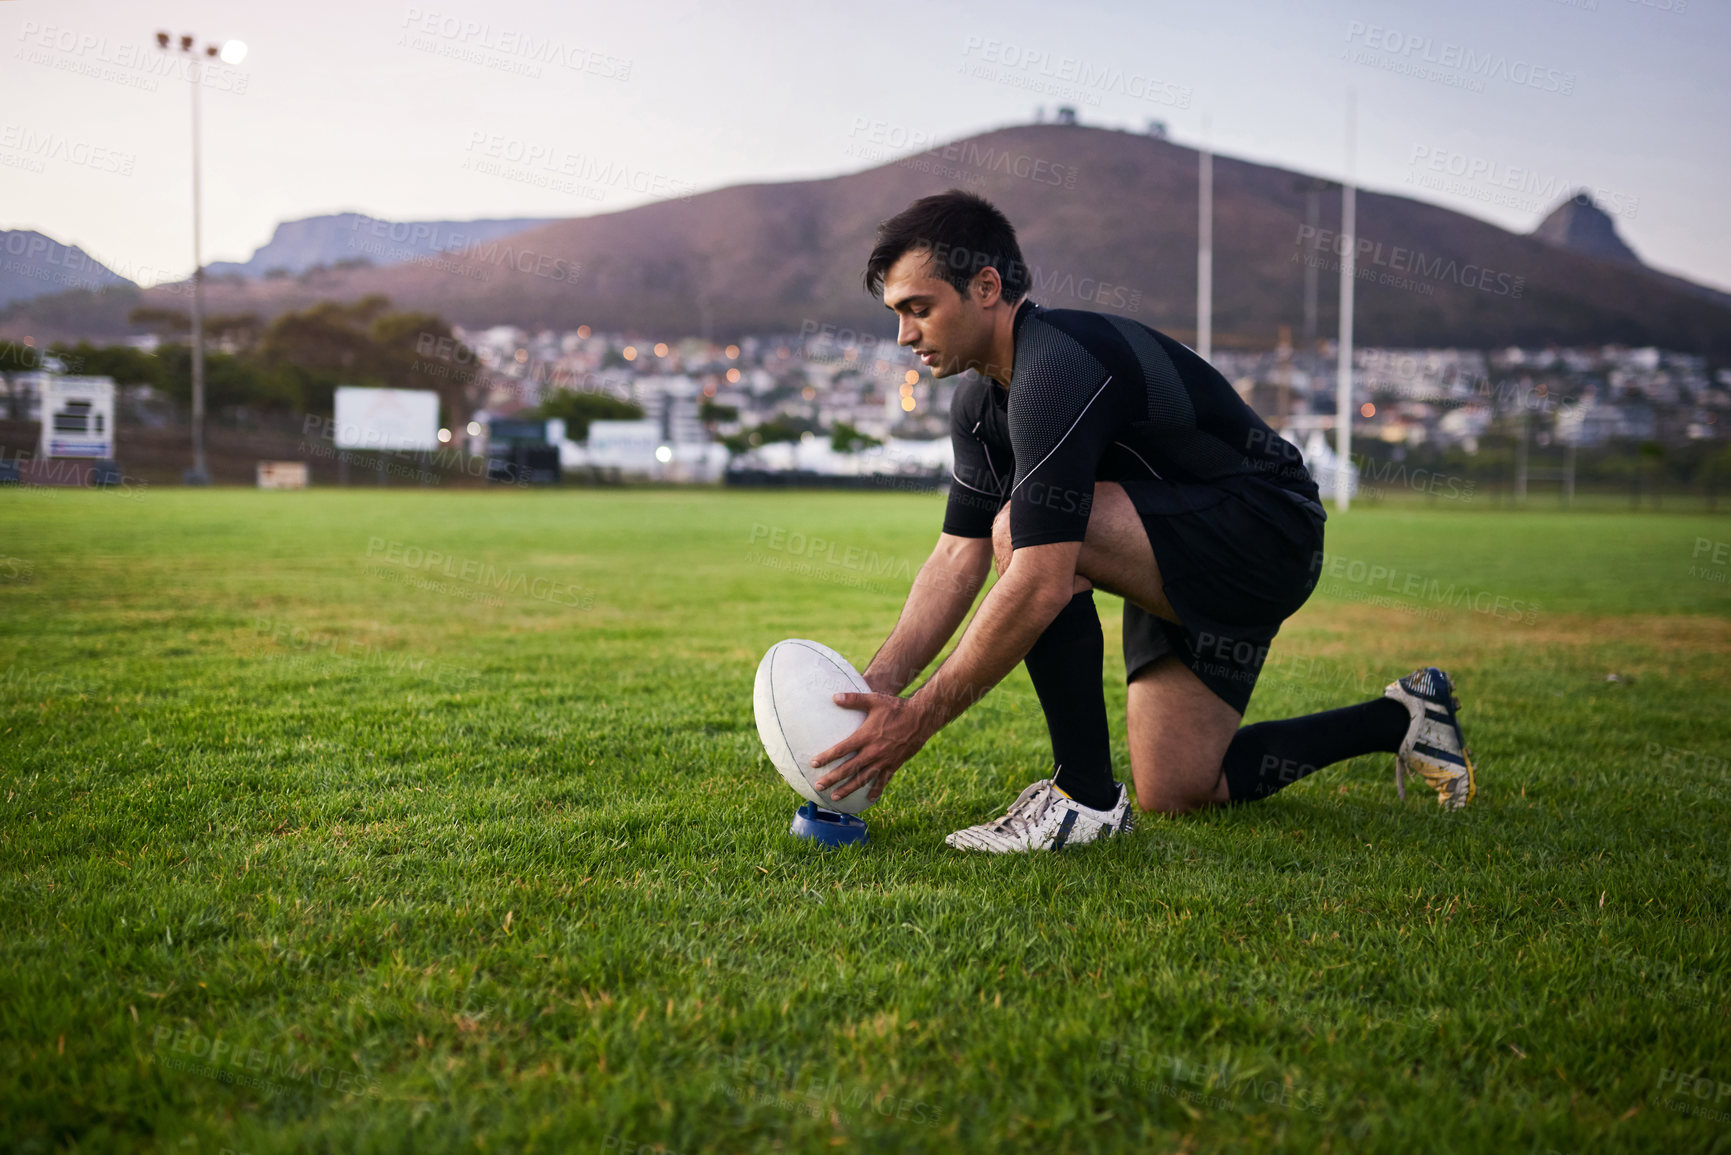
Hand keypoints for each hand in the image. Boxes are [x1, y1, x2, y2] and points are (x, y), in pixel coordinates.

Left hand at [810, 692, 933, 803]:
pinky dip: (875, 790)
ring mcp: (884, 760)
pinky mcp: (894, 764)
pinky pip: (883, 780)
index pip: (842, 749)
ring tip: (835, 797)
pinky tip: (868, 798)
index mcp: (866, 736)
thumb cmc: (896, 708)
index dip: (827, 757)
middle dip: (832, 778)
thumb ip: (853, 699)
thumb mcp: (874, 700)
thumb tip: (834, 697)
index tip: (813, 763)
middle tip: (818, 786)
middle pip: (849, 769)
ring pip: (863, 779)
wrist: (921, 718)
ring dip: (848, 788)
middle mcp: (873, 752)